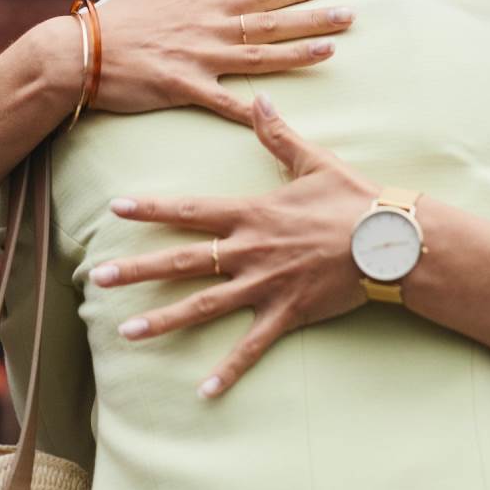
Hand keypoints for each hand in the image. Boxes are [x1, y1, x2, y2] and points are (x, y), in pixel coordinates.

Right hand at [31, 0, 353, 124]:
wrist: (76, 54)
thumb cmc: (111, 22)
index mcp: (201, 5)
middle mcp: (207, 29)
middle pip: (269, 23)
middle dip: (311, 17)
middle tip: (349, 13)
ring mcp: (197, 58)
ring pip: (259, 57)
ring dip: (297, 53)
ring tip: (332, 48)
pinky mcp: (183, 88)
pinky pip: (223, 101)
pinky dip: (250, 109)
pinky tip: (278, 113)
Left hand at [89, 96, 376, 396]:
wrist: (390, 241)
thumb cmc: (352, 199)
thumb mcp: (313, 161)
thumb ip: (278, 134)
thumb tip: (258, 98)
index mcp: (252, 214)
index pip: (190, 211)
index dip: (152, 209)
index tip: (116, 208)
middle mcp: (249, 251)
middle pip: (182, 262)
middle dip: (138, 270)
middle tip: (98, 280)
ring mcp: (265, 285)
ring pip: (204, 306)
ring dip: (165, 320)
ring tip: (127, 332)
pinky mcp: (287, 314)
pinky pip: (251, 347)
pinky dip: (228, 370)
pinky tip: (203, 392)